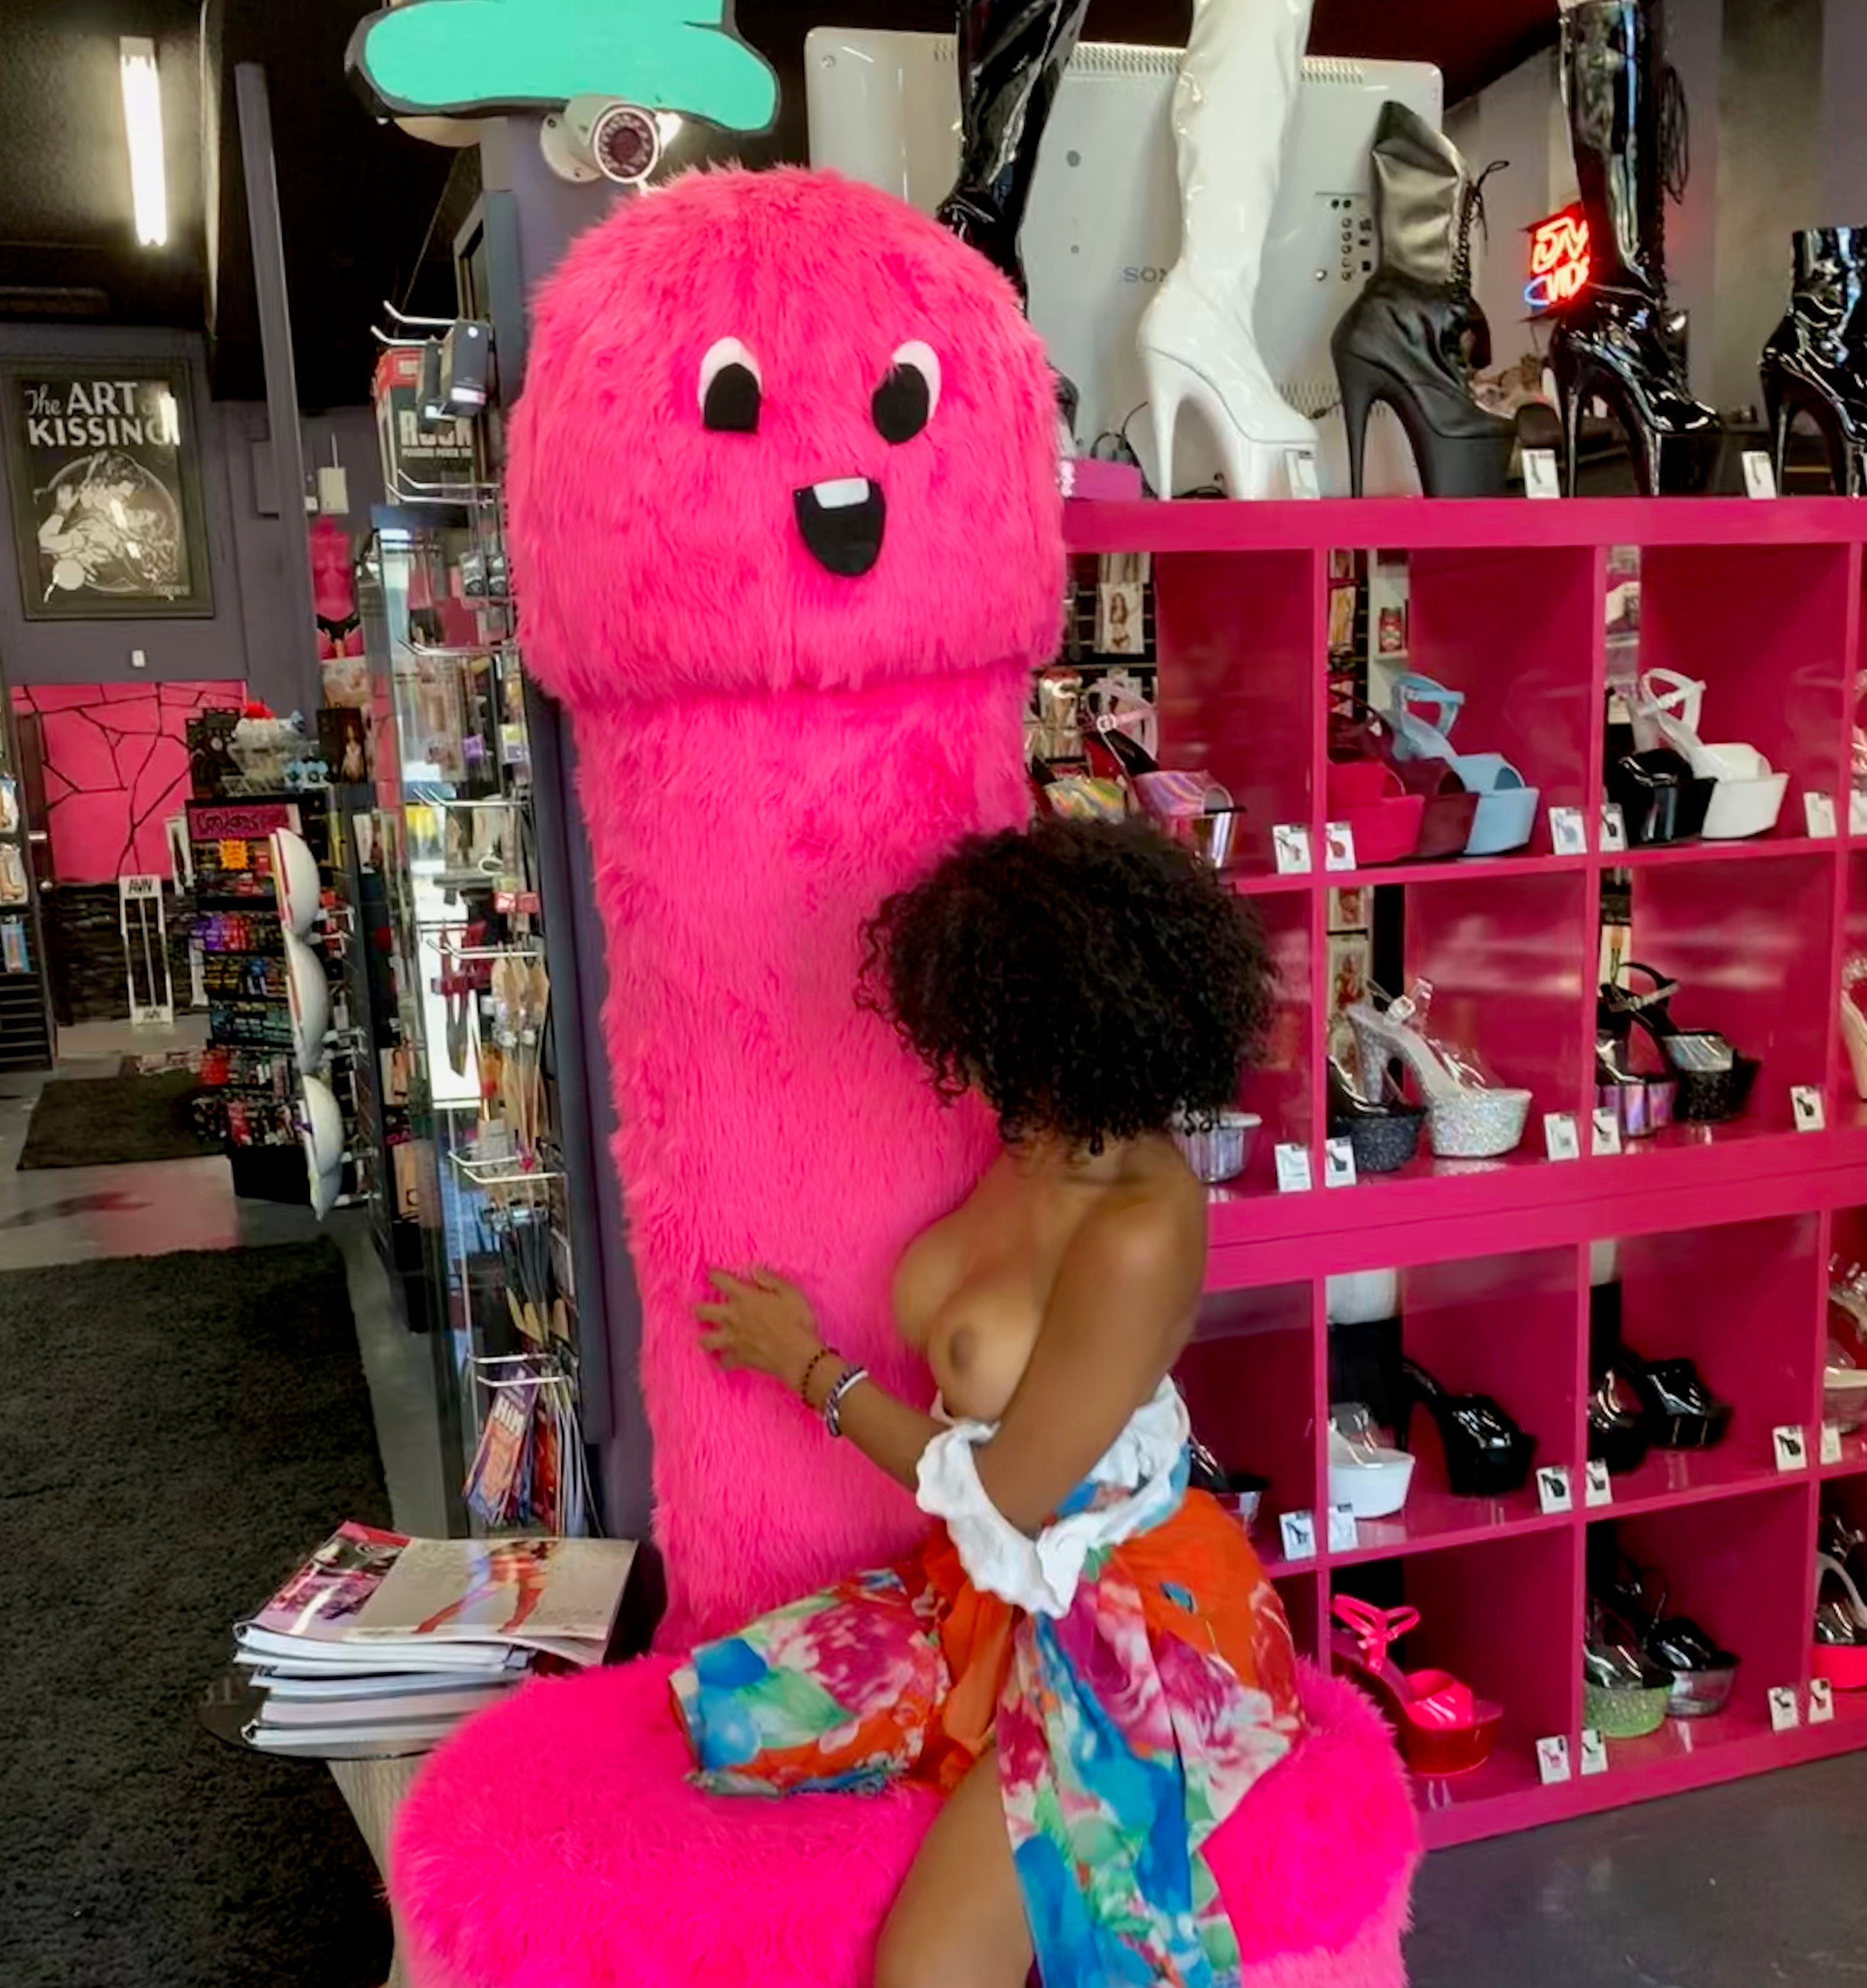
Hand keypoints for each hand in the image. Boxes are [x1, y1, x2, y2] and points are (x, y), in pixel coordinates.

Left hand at [696, 1268, 824, 1391]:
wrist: (799, 1356)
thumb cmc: (797, 1321)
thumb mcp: (789, 1291)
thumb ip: (769, 1278)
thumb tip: (752, 1269)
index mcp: (743, 1297)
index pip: (719, 1280)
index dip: (714, 1274)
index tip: (713, 1273)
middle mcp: (732, 1317)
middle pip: (701, 1312)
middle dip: (700, 1308)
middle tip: (707, 1308)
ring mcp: (732, 1340)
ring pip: (705, 1340)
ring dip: (706, 1336)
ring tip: (712, 1334)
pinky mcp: (738, 1359)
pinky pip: (722, 1363)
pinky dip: (723, 1360)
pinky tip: (727, 1358)